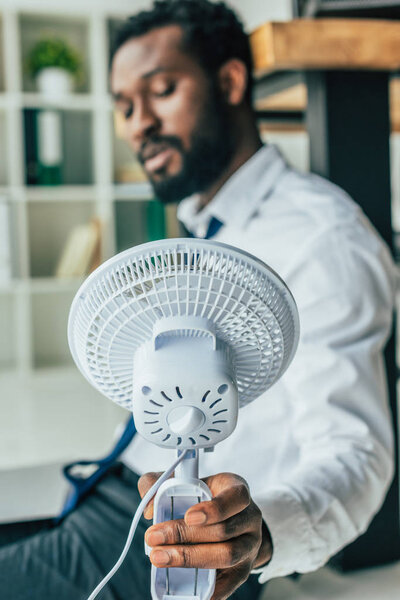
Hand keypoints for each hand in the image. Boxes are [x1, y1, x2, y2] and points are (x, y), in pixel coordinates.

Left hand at [138, 471, 272, 599]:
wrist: (231, 519)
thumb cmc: (202, 496)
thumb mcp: (186, 480)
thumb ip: (160, 484)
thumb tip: (149, 510)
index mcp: (237, 490)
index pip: (236, 497)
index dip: (215, 509)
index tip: (188, 516)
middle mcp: (249, 517)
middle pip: (223, 530)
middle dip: (185, 536)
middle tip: (153, 538)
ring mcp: (250, 546)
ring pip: (227, 555)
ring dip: (190, 558)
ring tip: (160, 557)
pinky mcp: (244, 570)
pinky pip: (231, 584)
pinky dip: (211, 591)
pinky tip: (189, 592)